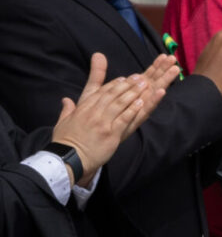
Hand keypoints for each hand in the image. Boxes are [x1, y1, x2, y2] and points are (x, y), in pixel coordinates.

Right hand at [50, 53, 168, 180]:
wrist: (68, 159)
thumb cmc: (64, 143)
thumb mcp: (62, 123)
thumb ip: (67, 109)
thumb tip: (66, 99)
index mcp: (82, 109)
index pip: (100, 92)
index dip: (113, 84)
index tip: (123, 78)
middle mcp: (93, 113)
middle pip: (113, 95)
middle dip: (127, 84)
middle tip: (138, 77)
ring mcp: (103, 123)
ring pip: (120, 104)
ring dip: (133, 93)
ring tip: (144, 85)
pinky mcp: (111, 134)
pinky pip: (124, 119)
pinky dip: (133, 110)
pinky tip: (142, 103)